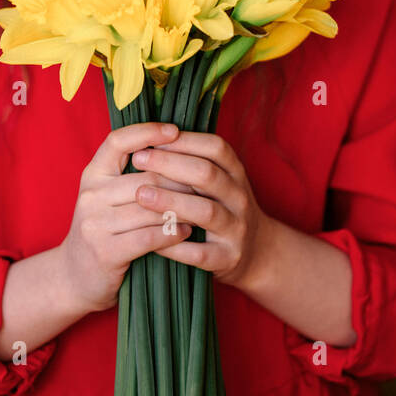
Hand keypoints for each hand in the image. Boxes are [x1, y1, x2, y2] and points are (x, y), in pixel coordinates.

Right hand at [58, 121, 198, 313]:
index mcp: (93, 175)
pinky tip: (187, 231)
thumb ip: (131, 174)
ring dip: (182, 207)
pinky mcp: (106, 252)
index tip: (174, 130)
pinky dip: (173, 233)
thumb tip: (177, 148)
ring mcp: (95, 224)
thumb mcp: (107, 196)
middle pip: (146, 176)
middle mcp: (91, 195)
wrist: (74, 277)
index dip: (147, 132)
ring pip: (152, 207)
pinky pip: (149, 236)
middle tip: (208, 180)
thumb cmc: (103, 231)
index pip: (118, 141)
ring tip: (204, 205)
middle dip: (181, 178)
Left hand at [129, 130, 271, 287]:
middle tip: (138, 159)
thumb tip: (149, 137)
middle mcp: (239, 198)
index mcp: (236, 173)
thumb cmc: (223, 207)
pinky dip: (174, 245)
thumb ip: (192, 161)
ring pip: (206, 212)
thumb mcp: (219, 180)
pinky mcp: (227, 258)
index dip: (184, 141)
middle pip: (207, 175)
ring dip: (171, 201)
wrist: (257, 251)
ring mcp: (236, 229)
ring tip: (141, 194)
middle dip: (170, 164)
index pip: (215, 148)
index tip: (151, 139)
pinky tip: (149, 237)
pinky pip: (199, 253)